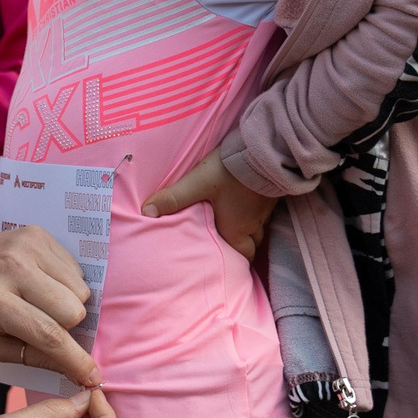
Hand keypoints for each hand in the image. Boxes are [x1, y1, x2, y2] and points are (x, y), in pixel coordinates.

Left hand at [0, 218, 96, 388]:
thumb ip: (32, 357)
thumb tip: (76, 370)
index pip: (48, 334)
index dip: (75, 360)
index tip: (93, 377)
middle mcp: (13, 269)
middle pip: (73, 311)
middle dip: (68, 327)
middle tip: (44, 326)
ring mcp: (28, 246)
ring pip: (80, 289)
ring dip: (69, 304)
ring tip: (40, 303)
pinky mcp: (39, 233)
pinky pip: (76, 269)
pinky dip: (65, 283)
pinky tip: (40, 284)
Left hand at [144, 149, 273, 263]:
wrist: (264, 151)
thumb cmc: (231, 171)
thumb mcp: (198, 183)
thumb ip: (173, 198)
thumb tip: (146, 213)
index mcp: (236, 229)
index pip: (242, 256)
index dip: (237, 264)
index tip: (227, 267)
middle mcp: (253, 224)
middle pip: (252, 245)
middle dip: (243, 249)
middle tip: (229, 248)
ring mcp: (264, 210)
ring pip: (259, 229)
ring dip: (249, 231)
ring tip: (237, 228)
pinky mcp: (271, 195)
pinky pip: (264, 213)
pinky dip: (255, 214)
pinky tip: (247, 206)